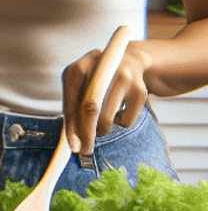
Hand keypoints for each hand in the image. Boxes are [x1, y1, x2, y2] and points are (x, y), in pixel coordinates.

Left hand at [61, 39, 148, 154]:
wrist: (129, 60)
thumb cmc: (96, 80)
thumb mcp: (79, 85)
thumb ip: (73, 108)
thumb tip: (73, 143)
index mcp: (78, 69)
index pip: (72, 103)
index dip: (71, 127)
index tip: (73, 147)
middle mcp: (101, 70)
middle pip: (91, 110)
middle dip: (86, 134)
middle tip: (84, 150)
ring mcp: (123, 78)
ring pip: (108, 119)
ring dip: (101, 130)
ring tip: (100, 124)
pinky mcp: (139, 90)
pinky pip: (125, 121)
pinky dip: (119, 123)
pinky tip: (119, 109)